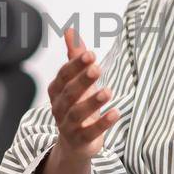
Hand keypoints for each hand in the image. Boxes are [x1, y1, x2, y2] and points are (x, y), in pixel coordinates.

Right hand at [46, 28, 120, 161]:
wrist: (75, 143)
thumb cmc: (77, 106)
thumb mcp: (76, 82)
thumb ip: (74, 57)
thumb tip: (70, 30)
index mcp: (57, 91)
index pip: (63, 76)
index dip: (75, 66)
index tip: (90, 54)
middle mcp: (59, 108)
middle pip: (69, 93)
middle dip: (82, 81)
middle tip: (97, 68)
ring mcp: (68, 126)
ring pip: (77, 113)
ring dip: (92, 102)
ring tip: (108, 91)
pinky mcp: (81, 140)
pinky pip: (91, 132)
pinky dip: (103, 123)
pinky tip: (116, 113)